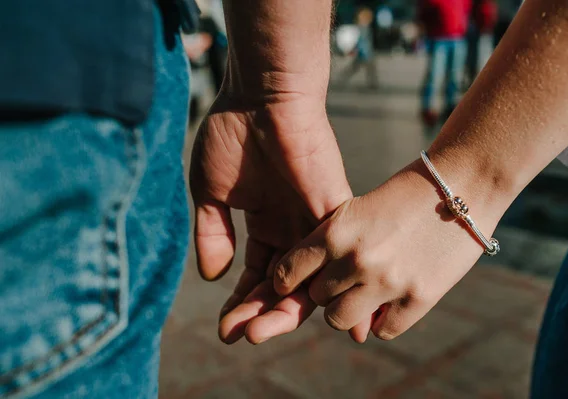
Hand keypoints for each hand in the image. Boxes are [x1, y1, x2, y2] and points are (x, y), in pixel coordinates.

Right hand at [189, 86, 356, 343]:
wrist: (262, 94)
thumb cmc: (233, 133)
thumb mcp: (211, 192)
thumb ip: (213, 234)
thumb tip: (214, 278)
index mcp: (265, 225)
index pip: (259, 276)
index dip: (243, 303)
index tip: (227, 329)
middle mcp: (294, 229)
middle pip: (285, 285)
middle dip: (263, 313)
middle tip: (245, 336)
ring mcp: (314, 222)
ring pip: (310, 278)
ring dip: (287, 308)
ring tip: (263, 333)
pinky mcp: (333, 210)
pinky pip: (337, 257)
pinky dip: (335, 288)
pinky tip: (334, 320)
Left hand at [257, 158, 504, 339]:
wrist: (461, 187)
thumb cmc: (404, 195)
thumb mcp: (357, 210)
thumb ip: (331, 244)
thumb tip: (312, 284)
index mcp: (336, 231)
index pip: (289, 271)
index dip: (287, 281)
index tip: (292, 284)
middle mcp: (356, 260)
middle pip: (316, 298)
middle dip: (326, 291)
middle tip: (343, 279)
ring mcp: (387, 282)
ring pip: (340, 320)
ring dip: (347, 311)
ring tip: (363, 294)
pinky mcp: (418, 299)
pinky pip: (382, 331)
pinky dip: (383, 319)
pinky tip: (391, 300)